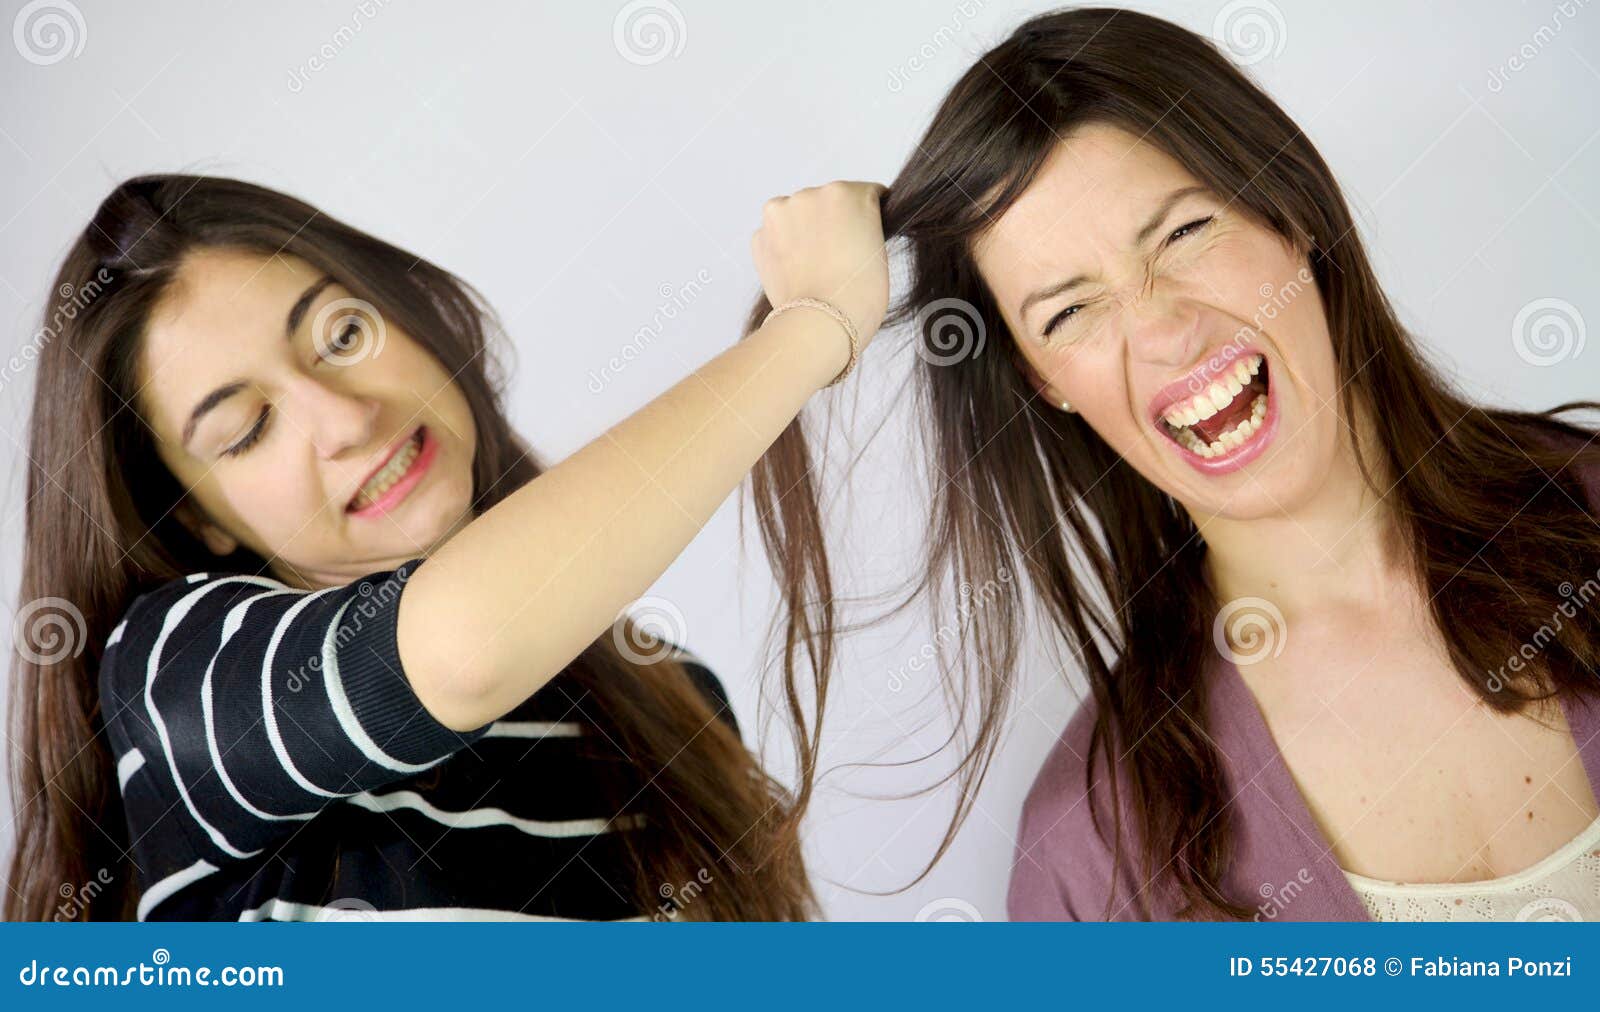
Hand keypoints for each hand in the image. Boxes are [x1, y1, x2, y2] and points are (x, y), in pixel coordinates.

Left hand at [750, 181, 889, 346]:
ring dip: (803, 231)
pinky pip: (775, 235)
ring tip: (814, 266)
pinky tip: (796, 271)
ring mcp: (781, 213)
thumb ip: (861, 227)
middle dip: (831, 222)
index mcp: (849, 194)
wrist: (821, 323)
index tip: (864, 232)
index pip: (864, 194)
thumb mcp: (877, 250)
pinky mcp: (759, 236)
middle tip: (838, 256)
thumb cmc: (859, 295)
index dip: (866, 215)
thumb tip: (845, 230)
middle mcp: (812, 194)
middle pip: (826, 202)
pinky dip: (783, 248)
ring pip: (796, 215)